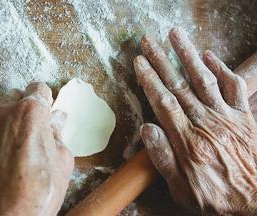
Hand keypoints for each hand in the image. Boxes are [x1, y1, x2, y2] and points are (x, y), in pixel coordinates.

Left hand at [0, 83, 73, 215]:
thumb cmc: (38, 190)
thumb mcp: (62, 159)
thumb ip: (58, 132)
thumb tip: (58, 119)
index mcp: (30, 112)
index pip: (39, 88)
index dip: (47, 100)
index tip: (49, 112)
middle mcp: (4, 113)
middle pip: (17, 96)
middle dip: (27, 107)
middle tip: (37, 129)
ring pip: (1, 110)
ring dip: (12, 119)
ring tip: (22, 144)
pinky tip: (7, 153)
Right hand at [134, 28, 256, 214]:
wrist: (256, 203)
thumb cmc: (216, 198)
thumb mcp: (181, 189)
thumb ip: (162, 158)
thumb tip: (146, 129)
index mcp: (187, 141)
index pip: (163, 102)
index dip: (149, 79)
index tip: (139, 62)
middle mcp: (206, 123)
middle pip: (179, 85)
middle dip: (162, 60)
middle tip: (148, 41)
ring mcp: (227, 117)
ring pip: (204, 79)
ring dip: (188, 55)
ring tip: (175, 35)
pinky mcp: (244, 117)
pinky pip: (234, 87)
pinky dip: (221, 69)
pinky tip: (209, 56)